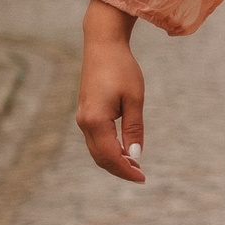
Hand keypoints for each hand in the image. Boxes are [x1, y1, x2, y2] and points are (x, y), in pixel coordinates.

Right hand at [76, 0, 146, 182]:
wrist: (103, 45)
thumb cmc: (122, 69)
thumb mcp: (134, 99)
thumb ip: (133, 128)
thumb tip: (134, 155)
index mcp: (95, 121)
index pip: (110, 156)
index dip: (126, 170)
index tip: (143, 178)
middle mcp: (84, 122)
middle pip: (100, 157)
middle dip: (119, 169)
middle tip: (141, 175)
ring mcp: (82, 117)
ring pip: (96, 150)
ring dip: (113, 160)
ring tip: (134, 164)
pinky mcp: (85, 112)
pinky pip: (95, 139)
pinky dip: (108, 149)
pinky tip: (123, 149)